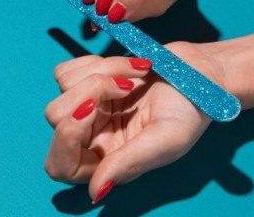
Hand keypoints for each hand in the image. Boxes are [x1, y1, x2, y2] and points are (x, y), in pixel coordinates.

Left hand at [44, 41, 224, 202]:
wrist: (198, 71)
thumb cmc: (189, 109)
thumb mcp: (167, 139)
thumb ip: (129, 163)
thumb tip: (96, 191)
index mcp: (108, 158)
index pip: (60, 164)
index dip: (65, 138)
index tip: (91, 109)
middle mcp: (93, 134)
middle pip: (55, 116)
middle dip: (88, 91)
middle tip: (125, 85)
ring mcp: (87, 105)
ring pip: (64, 85)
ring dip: (101, 71)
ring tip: (136, 72)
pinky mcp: (86, 79)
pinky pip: (67, 69)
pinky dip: (93, 61)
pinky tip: (123, 67)